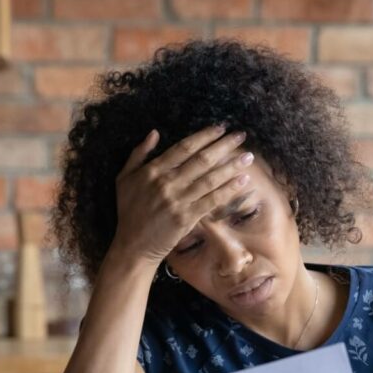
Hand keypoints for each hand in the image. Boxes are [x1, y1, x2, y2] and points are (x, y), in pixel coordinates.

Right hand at [109, 124, 254, 266]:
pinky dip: (228, 190)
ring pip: (210, 179)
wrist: (132, 245)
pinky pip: (211, 200)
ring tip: (248, 156)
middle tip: (241, 136)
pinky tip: (242, 181)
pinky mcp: (187, 217)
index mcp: (152, 170)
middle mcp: (167, 183)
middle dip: (223, 145)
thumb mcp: (124, 178)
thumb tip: (154, 133)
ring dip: (231, 166)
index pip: (184, 148)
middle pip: (201, 160)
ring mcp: (178, 201)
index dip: (204, 136)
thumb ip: (138, 154)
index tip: (220, 127)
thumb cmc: (129, 211)